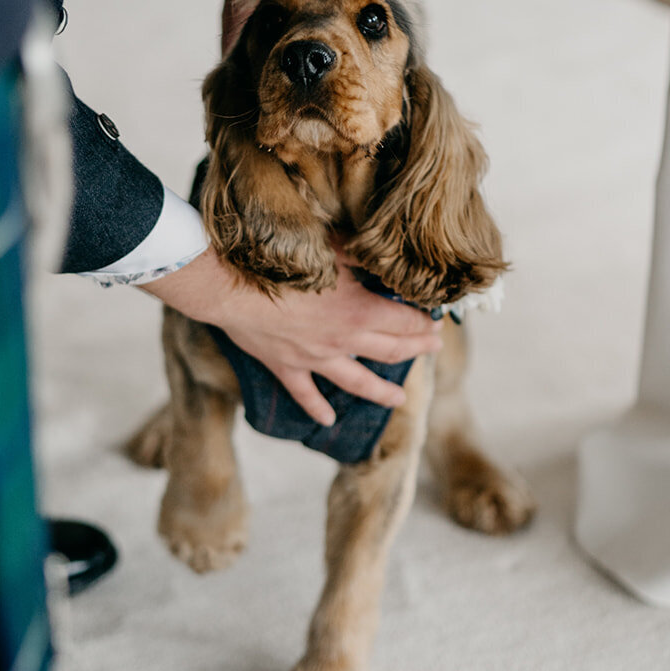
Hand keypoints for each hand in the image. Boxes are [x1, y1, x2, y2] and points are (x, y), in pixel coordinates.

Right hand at [140, 246, 442, 424]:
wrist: (233, 288)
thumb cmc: (282, 263)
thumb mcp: (331, 250)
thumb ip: (360, 258)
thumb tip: (382, 256)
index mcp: (359, 311)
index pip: (404, 321)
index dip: (424, 323)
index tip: (436, 322)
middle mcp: (343, 340)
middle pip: (390, 351)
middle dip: (416, 350)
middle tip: (432, 351)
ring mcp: (316, 359)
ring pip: (357, 382)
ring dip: (382, 392)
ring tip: (399, 401)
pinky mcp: (288, 367)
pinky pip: (306, 394)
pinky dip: (317, 409)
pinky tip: (327, 421)